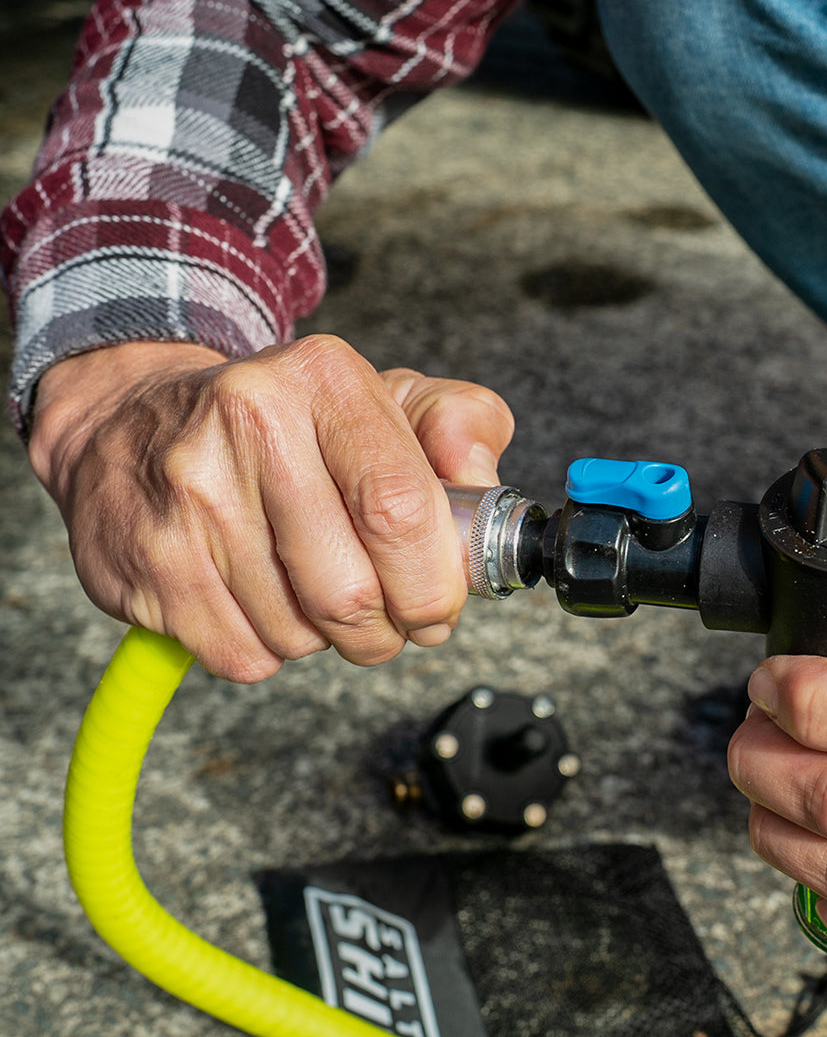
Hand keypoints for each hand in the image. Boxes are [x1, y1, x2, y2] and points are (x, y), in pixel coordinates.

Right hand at [29, 335, 513, 681]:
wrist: (134, 419)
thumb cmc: (289, 422)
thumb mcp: (389, 397)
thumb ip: (462, 426)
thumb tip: (482, 486)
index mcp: (324, 380)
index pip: (399, 509)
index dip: (434, 582)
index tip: (442, 605)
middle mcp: (248, 423)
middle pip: (350, 591)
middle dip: (389, 629)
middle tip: (394, 620)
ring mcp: (189, 496)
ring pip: (300, 634)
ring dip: (328, 638)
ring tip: (317, 592)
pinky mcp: (148, 563)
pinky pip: (245, 656)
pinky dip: (271, 650)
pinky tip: (264, 601)